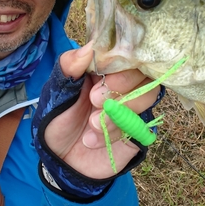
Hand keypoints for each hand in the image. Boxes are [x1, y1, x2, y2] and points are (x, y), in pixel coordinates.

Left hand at [43, 42, 160, 178]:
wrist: (60, 159)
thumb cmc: (59, 118)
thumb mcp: (57, 91)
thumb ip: (69, 66)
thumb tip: (90, 46)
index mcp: (106, 66)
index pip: (126, 50)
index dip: (118, 62)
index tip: (99, 78)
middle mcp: (124, 82)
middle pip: (143, 70)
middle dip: (121, 86)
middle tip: (94, 100)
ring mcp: (134, 105)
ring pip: (148, 94)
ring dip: (119, 111)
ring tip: (92, 124)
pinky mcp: (139, 128)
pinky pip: (142, 124)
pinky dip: (117, 131)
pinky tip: (92, 140)